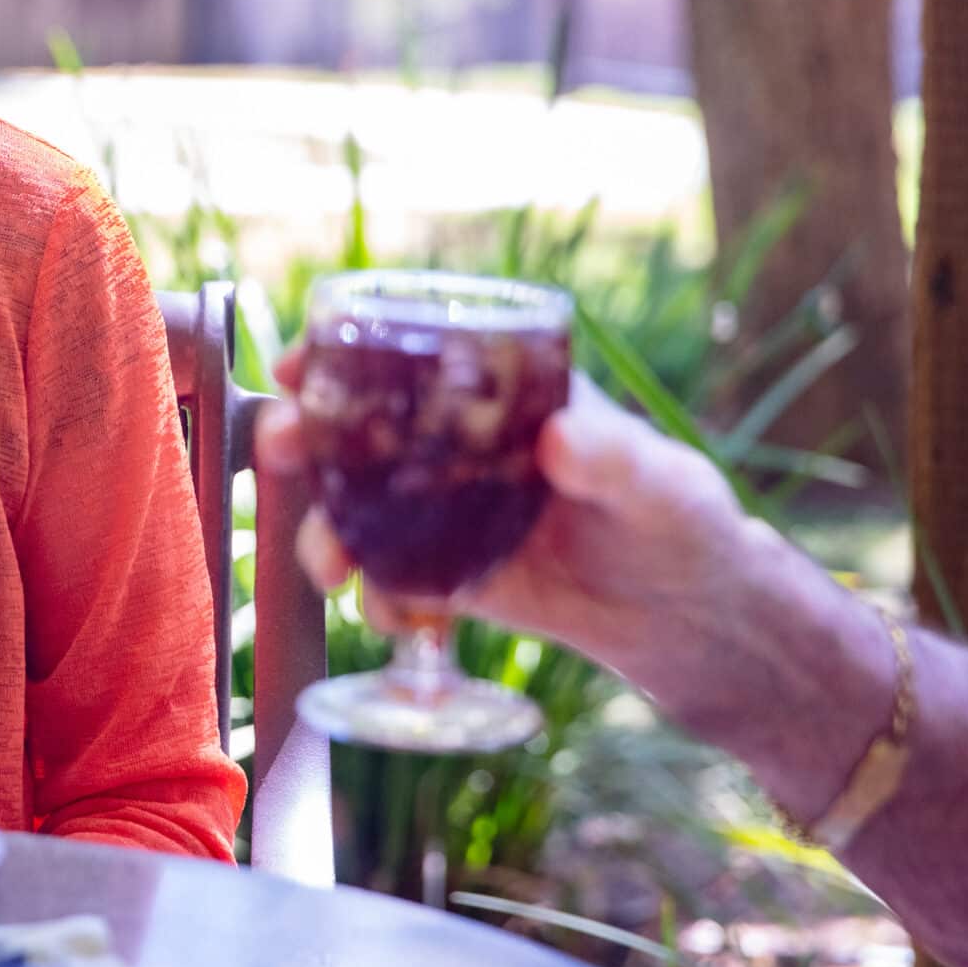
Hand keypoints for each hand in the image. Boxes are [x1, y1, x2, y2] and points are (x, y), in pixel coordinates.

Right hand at [254, 347, 758, 676]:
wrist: (690, 616)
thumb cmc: (683, 517)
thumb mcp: (656, 478)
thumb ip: (612, 455)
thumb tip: (561, 439)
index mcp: (500, 394)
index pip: (408, 354)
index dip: (339, 351)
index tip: (297, 363)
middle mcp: (458, 446)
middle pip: (355, 428)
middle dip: (299, 434)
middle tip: (278, 450)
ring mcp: (447, 511)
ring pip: (356, 506)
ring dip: (323, 527)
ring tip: (330, 565)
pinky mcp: (451, 575)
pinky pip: (389, 578)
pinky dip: (375, 596)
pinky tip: (392, 614)